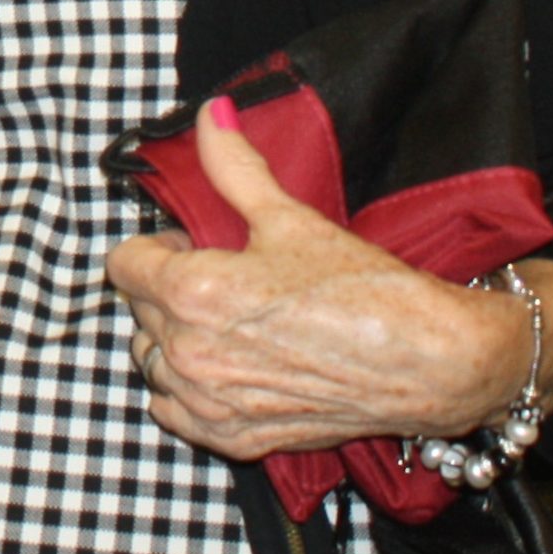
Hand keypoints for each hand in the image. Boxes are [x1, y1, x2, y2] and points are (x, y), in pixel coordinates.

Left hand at [104, 98, 532, 459]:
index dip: (157, 247)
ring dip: (173, 338)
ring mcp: (211, 403)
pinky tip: (226, 368)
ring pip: (152, 361)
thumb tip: (209, 114)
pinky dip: (187, 392)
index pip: (123, 264)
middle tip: (222, 276)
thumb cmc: (361, 288)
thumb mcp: (289, 216)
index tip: (194, 244)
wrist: (429, 362)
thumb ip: (233, 166)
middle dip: (168, 287)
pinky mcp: (236, 438)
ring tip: (225, 321)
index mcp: (191, 292)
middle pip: (138, 310)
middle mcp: (189, 353)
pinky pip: (175, 413)